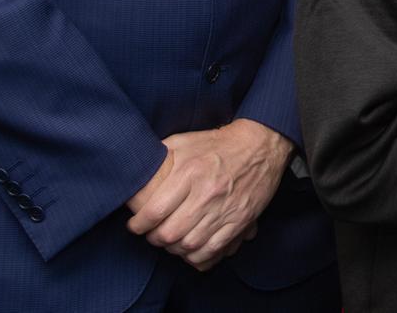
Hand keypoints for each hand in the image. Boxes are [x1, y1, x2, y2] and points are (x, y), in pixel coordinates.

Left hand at [126, 119, 291, 270]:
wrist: (260, 145)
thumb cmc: (218, 144)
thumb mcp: (184, 141)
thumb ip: (159, 156)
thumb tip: (135, 170)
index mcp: (190, 172)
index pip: (155, 211)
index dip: (139, 224)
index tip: (135, 225)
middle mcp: (206, 193)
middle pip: (170, 233)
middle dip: (154, 238)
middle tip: (151, 234)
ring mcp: (225, 209)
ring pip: (190, 245)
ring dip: (174, 249)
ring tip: (169, 242)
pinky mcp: (240, 220)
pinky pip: (213, 249)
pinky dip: (197, 256)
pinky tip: (190, 249)